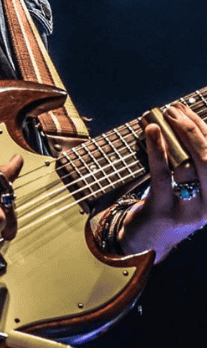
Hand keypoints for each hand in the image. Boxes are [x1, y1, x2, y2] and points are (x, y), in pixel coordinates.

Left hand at [120, 102, 206, 260]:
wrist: (146, 239)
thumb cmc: (168, 200)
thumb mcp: (185, 181)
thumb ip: (187, 155)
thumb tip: (181, 115)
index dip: (203, 129)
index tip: (186, 108)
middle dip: (193, 130)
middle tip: (174, 111)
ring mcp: (190, 211)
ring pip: (190, 167)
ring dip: (177, 136)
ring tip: (164, 116)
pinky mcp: (165, 212)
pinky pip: (163, 176)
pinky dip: (158, 150)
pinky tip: (152, 131)